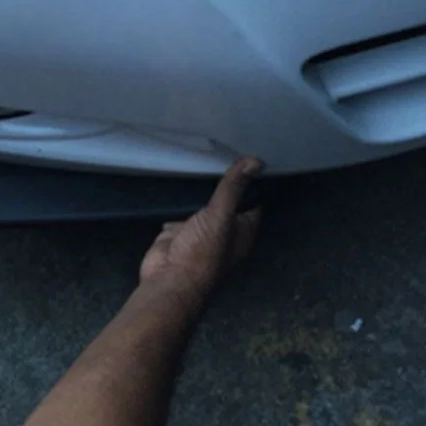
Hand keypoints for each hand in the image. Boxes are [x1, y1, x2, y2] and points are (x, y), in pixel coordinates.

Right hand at [139, 157, 262, 308]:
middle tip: (218, 146)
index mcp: (242, 230)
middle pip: (226, 199)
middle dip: (222, 179)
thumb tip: (257, 160)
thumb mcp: (220, 216)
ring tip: (196, 153)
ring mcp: (199, 230)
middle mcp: (223, 229)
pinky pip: (179, 208)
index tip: (245, 152)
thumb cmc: (202, 252)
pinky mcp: (177, 230)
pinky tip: (174, 175)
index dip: (251, 179)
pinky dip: (177, 196)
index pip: (252, 200)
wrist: (168, 279)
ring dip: (198, 187)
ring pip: (201, 203)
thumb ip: (233, 188)